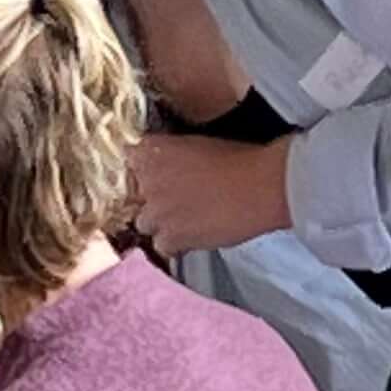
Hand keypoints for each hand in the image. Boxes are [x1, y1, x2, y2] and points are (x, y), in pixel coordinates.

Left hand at [124, 131, 296, 257]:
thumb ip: (171, 154)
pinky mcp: (171, 237)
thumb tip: (167, 168)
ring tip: (186, 220)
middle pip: (134, 196)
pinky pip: (162, 246)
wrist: (262, 187)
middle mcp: (147, 180)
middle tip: (177, 200)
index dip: (144, 172)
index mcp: (151, 150)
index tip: (155, 177)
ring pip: (145, 223)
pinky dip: (175, 245)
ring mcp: (156, 211)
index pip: (129, 161)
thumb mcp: (197, 144)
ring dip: (161, 223)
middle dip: (152, 199)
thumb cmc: (241, 160)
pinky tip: (193, 236)